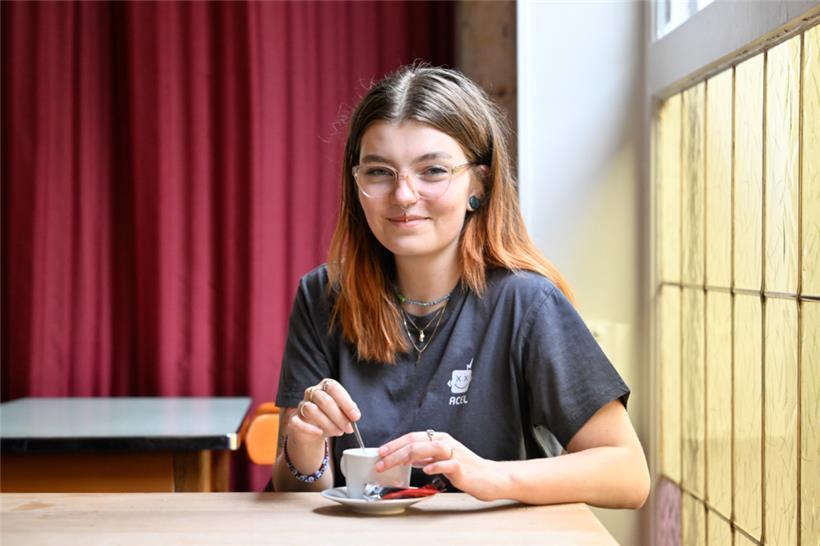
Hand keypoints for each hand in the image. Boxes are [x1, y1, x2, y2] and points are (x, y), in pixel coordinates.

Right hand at [286, 379, 360, 442]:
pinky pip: (297, 422)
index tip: (355, 416)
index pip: (333, 388)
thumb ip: (348, 412)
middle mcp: (312, 392)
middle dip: (339, 416)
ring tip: (338, 432)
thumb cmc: (331, 417)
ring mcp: (302, 405)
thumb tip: (354, 415)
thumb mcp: (342, 412)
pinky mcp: (293, 420)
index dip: (345, 402)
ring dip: (328, 423)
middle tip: (349, 428)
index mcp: (325, 386)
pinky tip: (320, 433)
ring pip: (311, 410)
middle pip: (323, 400)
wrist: (314, 430)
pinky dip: (309, 428)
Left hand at [376, 430, 509, 500]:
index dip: (394, 443)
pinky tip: (426, 470)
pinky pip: (448, 463)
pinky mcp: (462, 467)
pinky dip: (436, 465)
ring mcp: (455, 454)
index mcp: (439, 439)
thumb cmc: (466, 469)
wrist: (490, 477)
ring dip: (408, 456)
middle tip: (380, 462)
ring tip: (393, 464)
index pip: (412, 437)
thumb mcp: (442, 459)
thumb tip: (407, 458)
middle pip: (416, 443)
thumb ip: (426, 457)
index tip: (380, 452)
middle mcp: (446, 442)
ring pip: (429, 449)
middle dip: (395, 452)